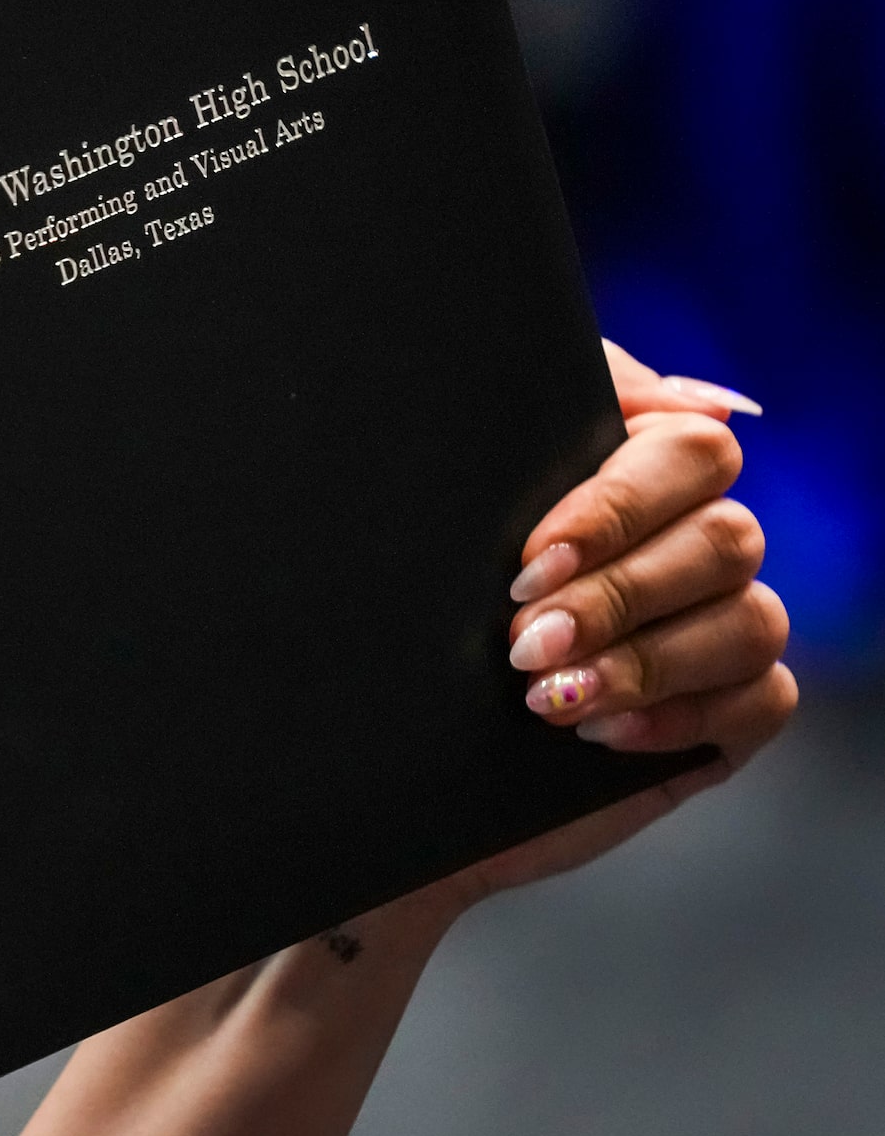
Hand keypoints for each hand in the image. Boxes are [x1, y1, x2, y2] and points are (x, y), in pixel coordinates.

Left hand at [438, 339, 794, 906]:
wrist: (372, 733)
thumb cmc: (402, 598)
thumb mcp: (446, 495)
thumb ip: (536, 420)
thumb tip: (689, 401)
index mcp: (630, 470)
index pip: (691, 452)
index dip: (619, 508)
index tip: (528, 564)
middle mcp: (684, 542)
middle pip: (726, 538)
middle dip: (619, 596)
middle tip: (522, 643)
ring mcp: (712, 627)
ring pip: (752, 619)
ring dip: (647, 662)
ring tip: (547, 697)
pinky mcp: (722, 712)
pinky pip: (763, 698)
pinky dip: (684, 714)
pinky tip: (599, 732)